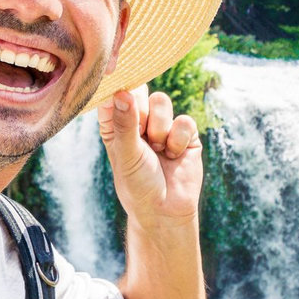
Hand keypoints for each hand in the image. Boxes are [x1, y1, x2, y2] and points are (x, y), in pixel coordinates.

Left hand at [97, 86, 203, 228]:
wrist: (165, 211)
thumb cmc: (137, 185)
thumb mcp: (126, 154)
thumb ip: (125, 123)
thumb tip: (121, 92)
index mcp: (115, 123)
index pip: (112, 93)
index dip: (116, 88)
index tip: (119, 91)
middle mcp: (137, 120)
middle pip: (139, 91)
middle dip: (141, 111)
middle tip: (141, 134)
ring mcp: (162, 125)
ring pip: (161, 101)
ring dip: (159, 128)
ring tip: (158, 150)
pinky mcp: (185, 133)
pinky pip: (184, 120)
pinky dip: (178, 139)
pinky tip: (173, 156)